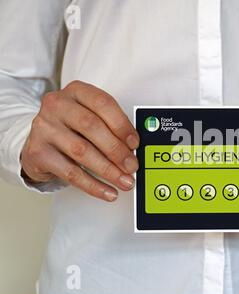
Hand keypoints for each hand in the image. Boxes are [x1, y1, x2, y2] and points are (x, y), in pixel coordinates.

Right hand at [21, 80, 139, 200]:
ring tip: (124, 181)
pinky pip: (71, 173)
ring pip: (82, 151)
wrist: (39, 141)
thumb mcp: (90, 116)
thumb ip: (110, 126)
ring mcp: (44, 128)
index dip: (122, 125)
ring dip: (108, 170)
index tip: (135, 143)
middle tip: (132, 166)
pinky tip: (108, 192)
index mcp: (76, 91)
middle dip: (117, 150)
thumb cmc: (72, 127)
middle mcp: (57, 105)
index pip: (103, 103)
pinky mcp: (38, 152)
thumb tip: (134, 150)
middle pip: (92, 127)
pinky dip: (93, 185)